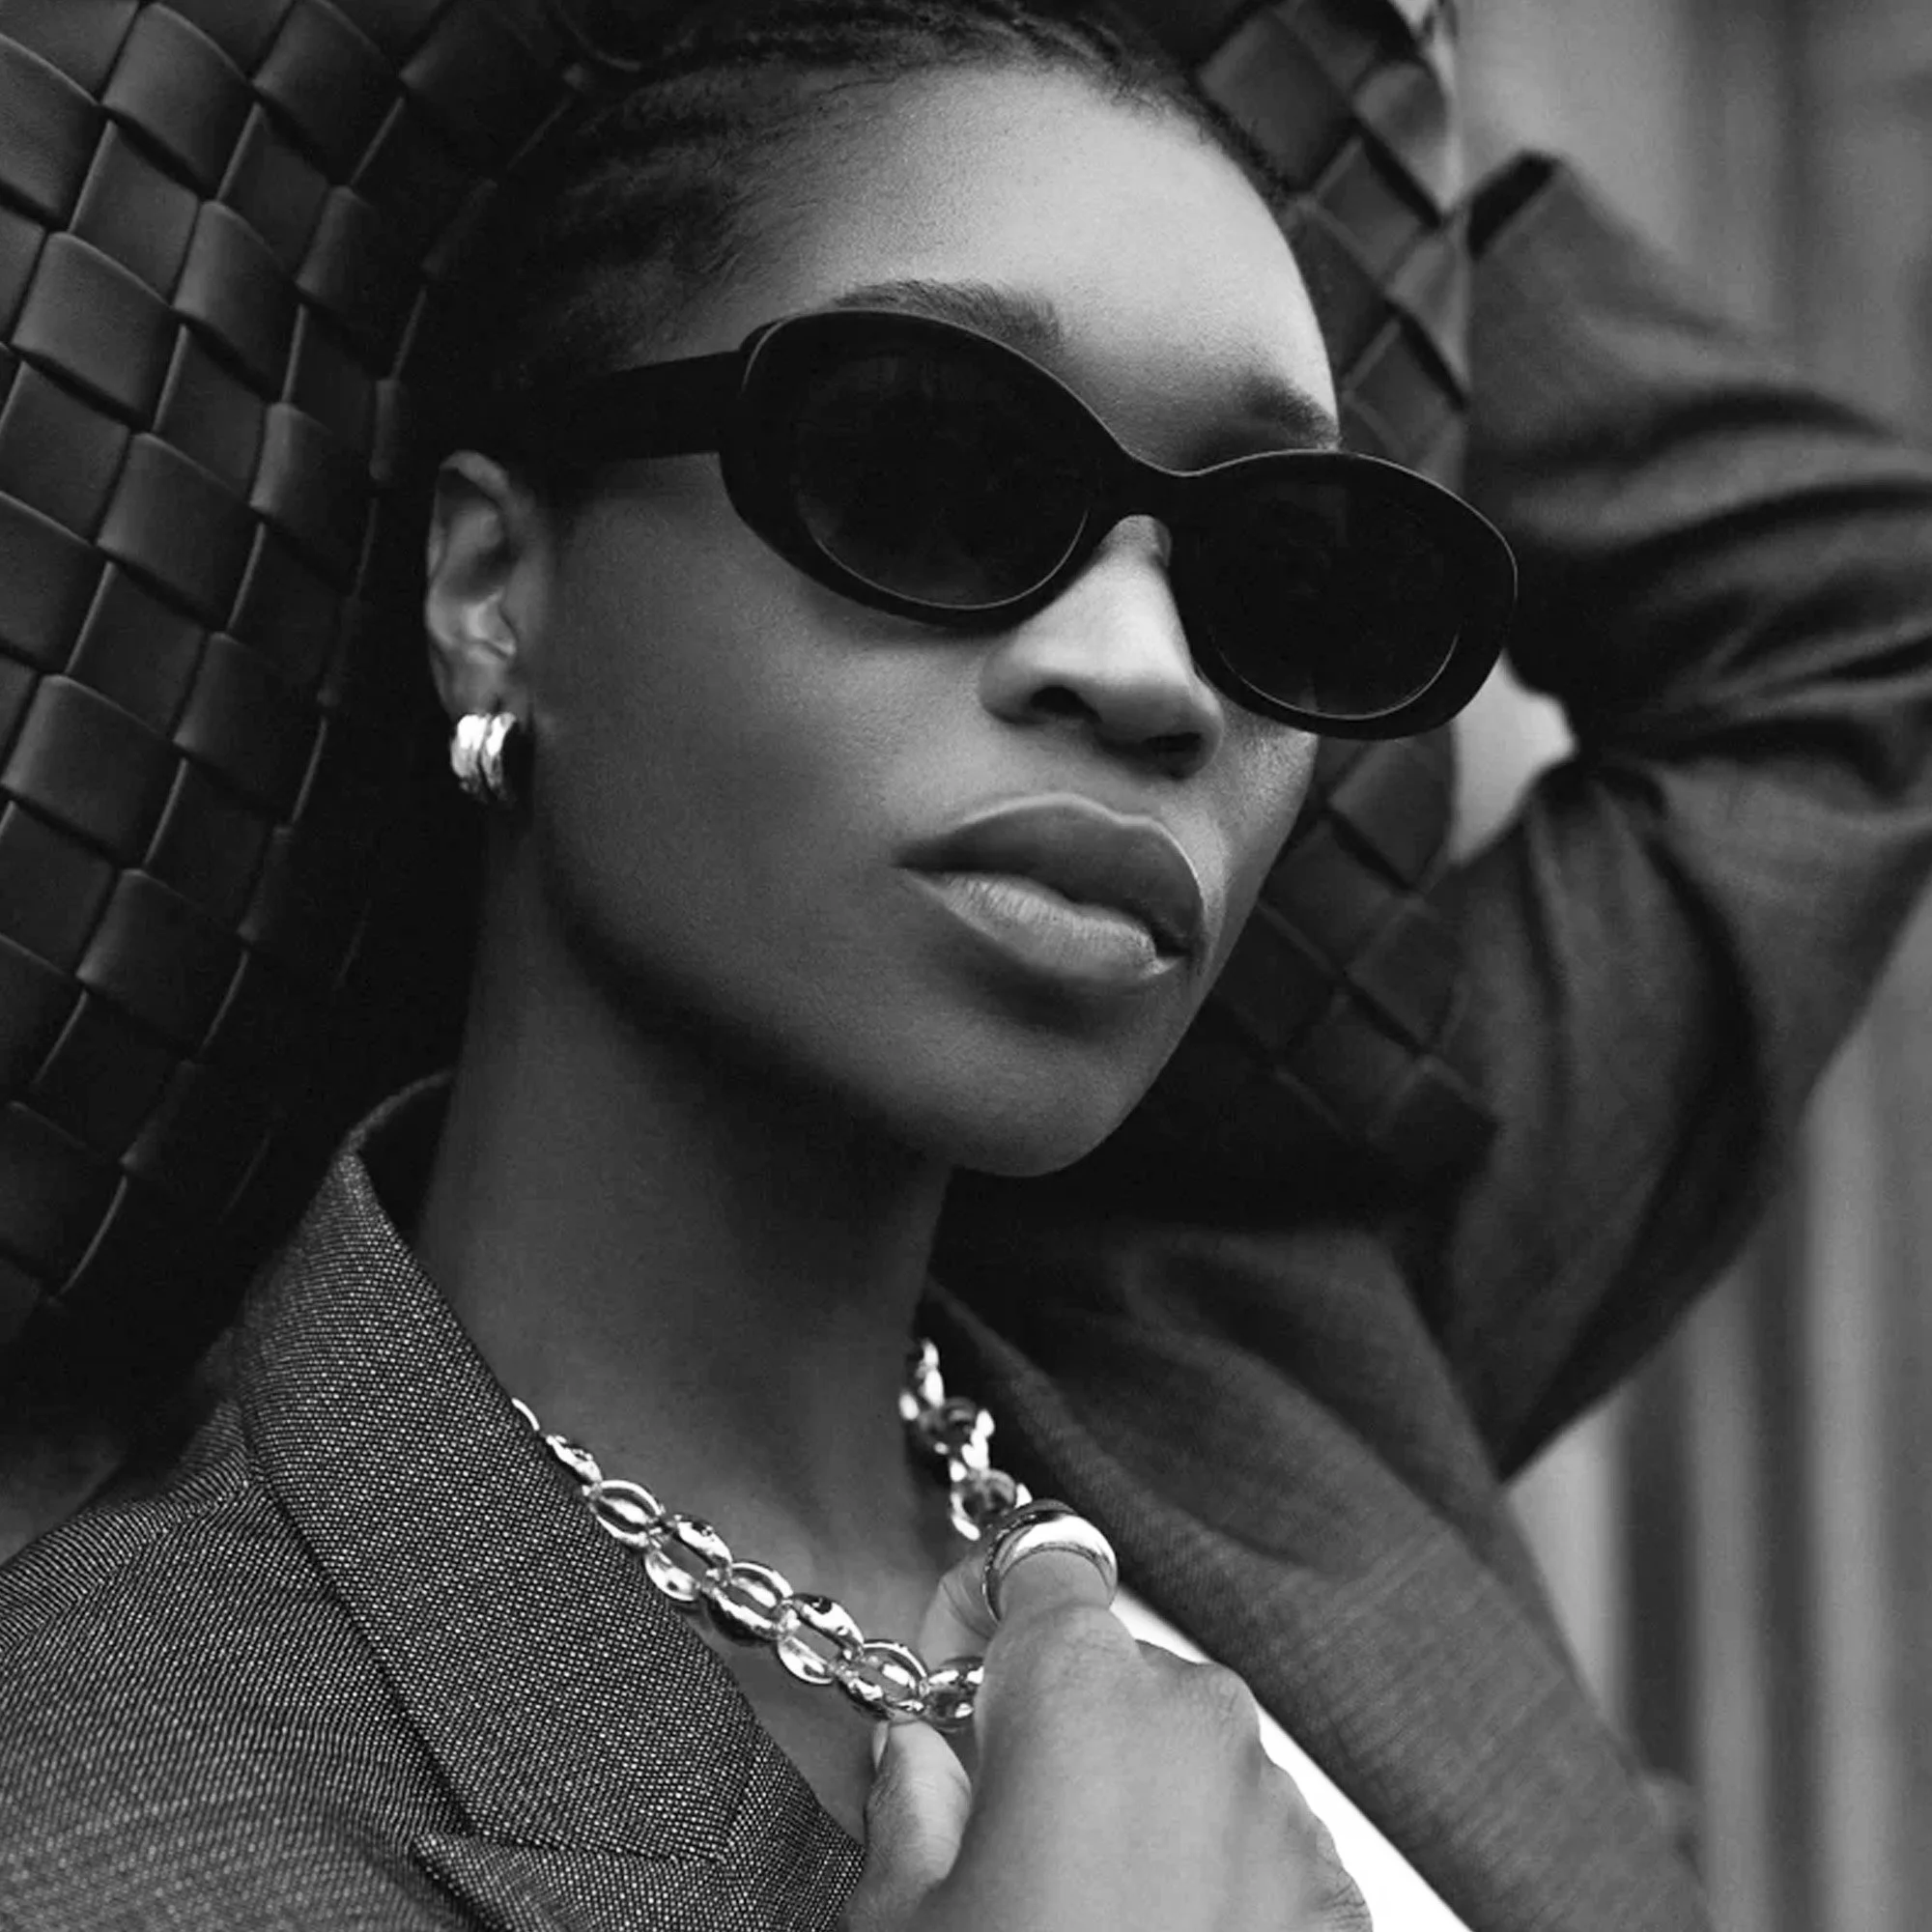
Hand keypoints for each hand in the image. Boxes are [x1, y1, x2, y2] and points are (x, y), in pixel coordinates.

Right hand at [844, 1546, 1371, 1931]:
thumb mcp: (904, 1925)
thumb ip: (909, 1806)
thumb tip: (919, 1762)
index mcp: (1081, 1691)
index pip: (1036, 1564)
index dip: (980, 1605)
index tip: (954, 1666)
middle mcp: (1199, 1720)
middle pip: (1112, 1672)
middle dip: (1053, 1728)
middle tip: (999, 1826)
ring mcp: (1284, 1809)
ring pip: (1187, 1758)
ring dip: (1134, 1802)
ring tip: (1082, 1911)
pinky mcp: (1341, 1899)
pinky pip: (1255, 1840)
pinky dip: (1206, 1871)